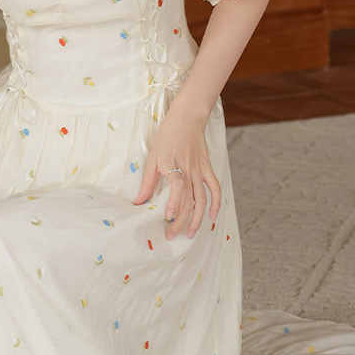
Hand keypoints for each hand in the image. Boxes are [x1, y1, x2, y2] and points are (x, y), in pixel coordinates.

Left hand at [133, 100, 220, 239]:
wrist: (187, 118)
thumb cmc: (167, 135)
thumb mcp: (153, 156)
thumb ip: (148, 181)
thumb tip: (138, 202)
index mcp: (172, 165)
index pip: (177, 187)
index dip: (174, 203)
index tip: (169, 217)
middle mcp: (188, 170)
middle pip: (188, 200)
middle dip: (180, 221)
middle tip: (171, 235)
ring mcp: (200, 170)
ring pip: (201, 199)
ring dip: (197, 218)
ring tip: (190, 234)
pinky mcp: (208, 168)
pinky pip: (214, 188)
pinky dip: (215, 202)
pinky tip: (211, 216)